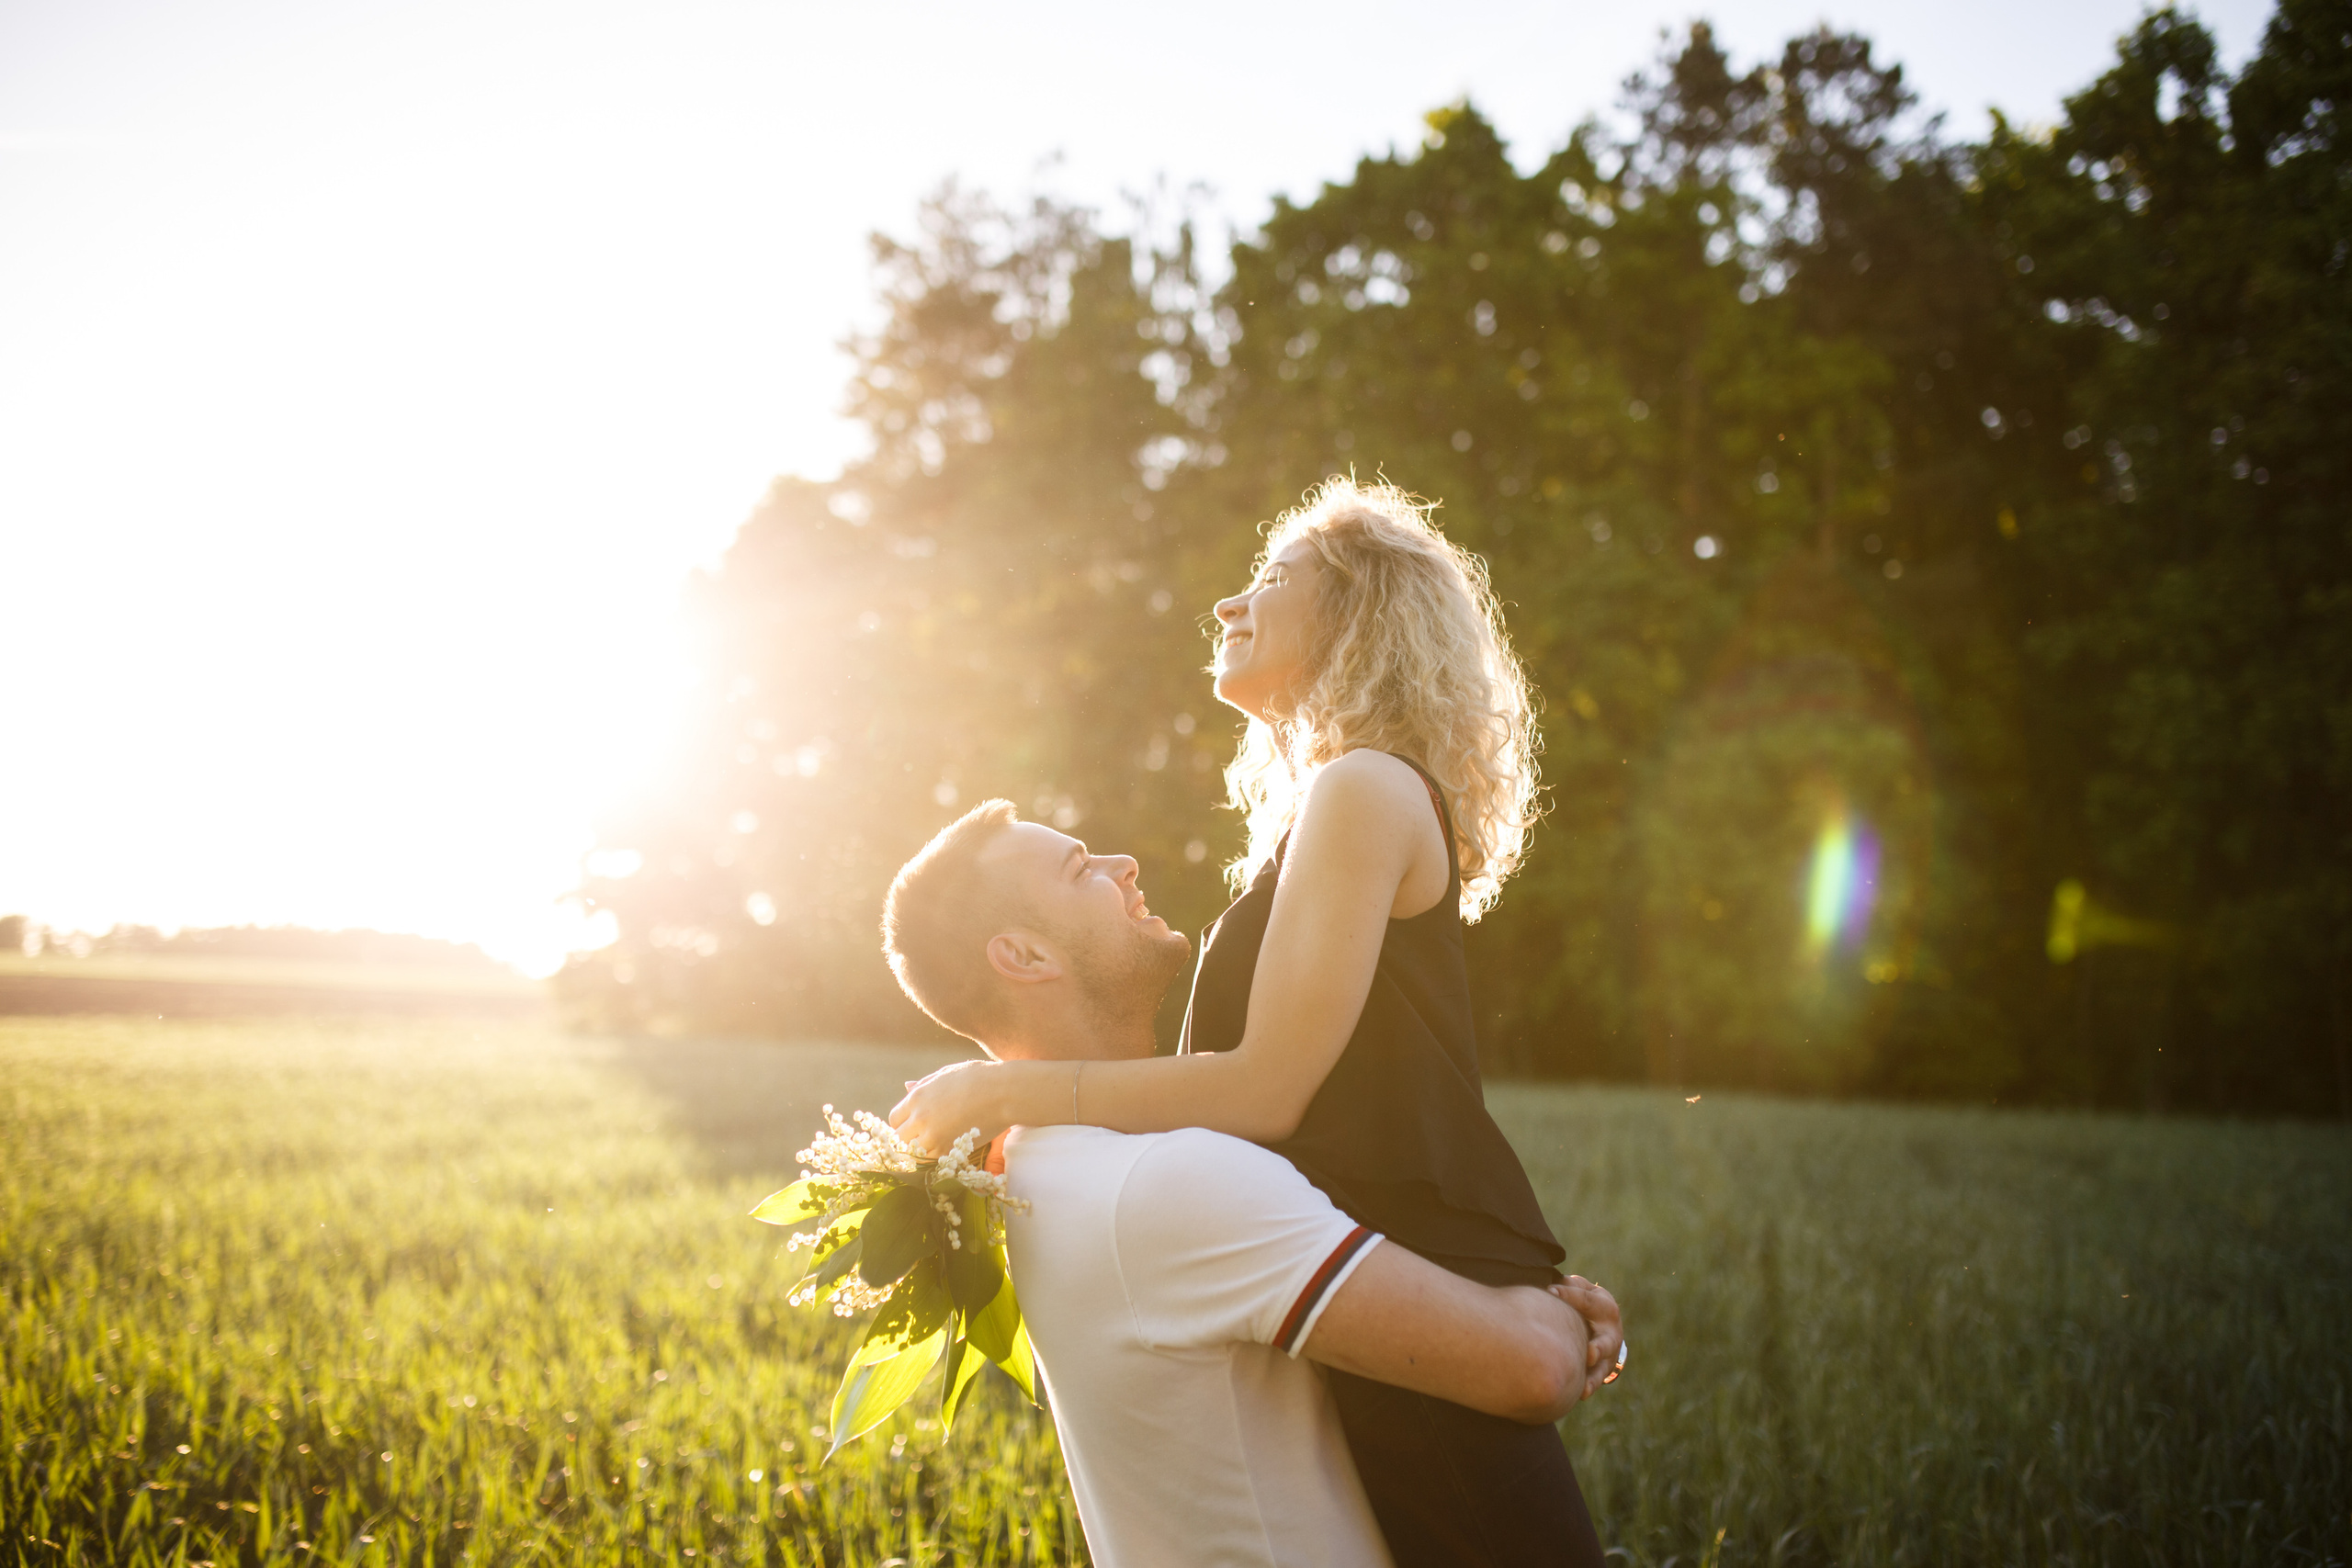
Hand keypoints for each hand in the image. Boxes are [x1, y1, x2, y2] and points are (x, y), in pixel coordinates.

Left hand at [887, 1059, 1014, 1157]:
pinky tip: (946, 1148)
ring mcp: (933, 1136)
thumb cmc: (977, 1078)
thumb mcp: (945, 1075)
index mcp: (917, 1097)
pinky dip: (935, 1158)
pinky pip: (931, 1161)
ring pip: (913, 1153)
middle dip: (908, 1139)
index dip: (903, 1124)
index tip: (913, 1125)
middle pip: (900, 1139)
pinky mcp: (949, 1149)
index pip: (894, 1120)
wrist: (1003, 1092)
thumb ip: (924, 1085)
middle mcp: (920, 1118)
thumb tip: (907, 1087)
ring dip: (921, 1151)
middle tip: (923, 1137)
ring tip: (935, 1145)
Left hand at [1549, 1274, 1622, 1400]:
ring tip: (1587, 1379)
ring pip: (1604, 1365)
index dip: (1569, 1295)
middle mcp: (1611, 1330)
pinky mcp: (1603, 1368)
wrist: (1604, 1323)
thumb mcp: (1581, 1289)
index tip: (1550, 1291)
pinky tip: (1581, 1392)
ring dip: (1596, 1373)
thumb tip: (1552, 1283)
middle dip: (1599, 1347)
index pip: (1587, 1301)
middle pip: (1606, 1340)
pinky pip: (1597, 1379)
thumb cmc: (1583, 1302)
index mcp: (1604, 1305)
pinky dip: (1590, 1385)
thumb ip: (1569, 1286)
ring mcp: (1609, 1352)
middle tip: (1590, 1353)